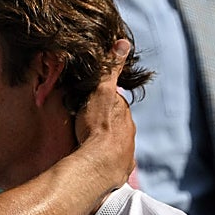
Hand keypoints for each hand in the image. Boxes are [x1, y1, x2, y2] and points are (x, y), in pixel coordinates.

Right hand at [74, 39, 135, 189]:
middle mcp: (129, 134)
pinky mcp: (119, 172)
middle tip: (86, 126)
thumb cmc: (97, 127)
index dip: (103, 103)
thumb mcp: (101, 92)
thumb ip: (110, 69)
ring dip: (104, 145)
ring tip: (87, 147)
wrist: (99, 165)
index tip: (90, 104)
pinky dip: (105, 163)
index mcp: (124, 115)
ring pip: (116, 145)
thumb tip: (123, 43)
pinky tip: (94, 164)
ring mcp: (126, 154)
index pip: (115, 105)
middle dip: (105, 125)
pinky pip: (112, 164)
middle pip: (117, 126)